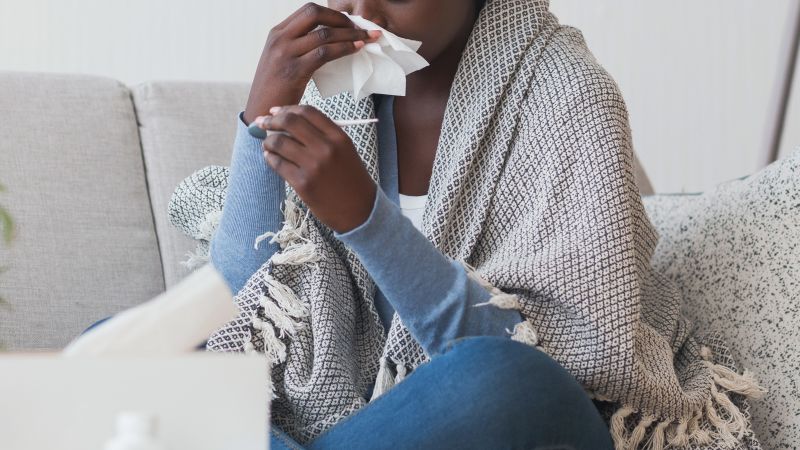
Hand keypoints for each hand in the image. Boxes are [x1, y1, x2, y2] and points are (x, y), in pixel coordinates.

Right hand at [244, 3, 381, 124]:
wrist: (260, 113)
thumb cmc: (276, 90)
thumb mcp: (282, 61)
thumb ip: (299, 47)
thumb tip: (328, 41)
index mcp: (277, 33)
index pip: (308, 11)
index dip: (332, 14)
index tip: (350, 23)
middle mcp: (279, 39)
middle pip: (315, 14)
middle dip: (342, 19)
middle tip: (360, 28)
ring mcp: (285, 53)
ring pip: (324, 34)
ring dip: (350, 34)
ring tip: (367, 38)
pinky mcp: (294, 70)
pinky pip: (324, 53)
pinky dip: (344, 48)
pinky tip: (356, 49)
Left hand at [256, 105, 376, 233]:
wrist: (360, 211)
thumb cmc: (351, 179)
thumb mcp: (345, 151)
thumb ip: (324, 135)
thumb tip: (290, 122)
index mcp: (339, 137)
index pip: (307, 112)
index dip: (287, 109)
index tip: (275, 111)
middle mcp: (326, 148)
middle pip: (290, 122)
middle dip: (271, 120)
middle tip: (262, 122)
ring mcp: (313, 166)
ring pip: (279, 142)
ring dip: (268, 141)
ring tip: (267, 144)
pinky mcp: (302, 184)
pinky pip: (278, 164)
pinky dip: (270, 158)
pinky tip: (270, 157)